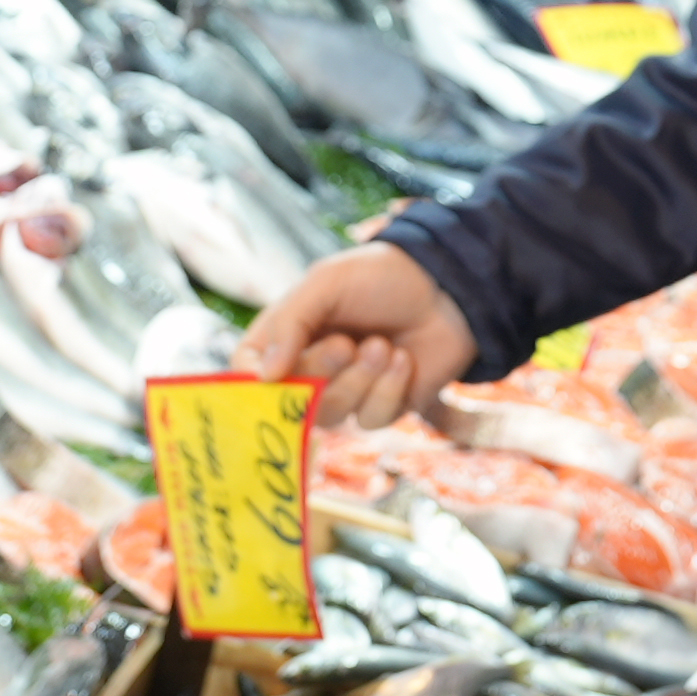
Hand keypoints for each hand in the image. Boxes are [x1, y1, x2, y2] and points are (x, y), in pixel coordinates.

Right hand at [240, 242, 477, 429]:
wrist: (448, 286)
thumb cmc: (382, 276)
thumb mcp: (327, 283)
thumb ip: (290, 322)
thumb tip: (263, 376)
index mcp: (286, 335)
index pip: (248, 373)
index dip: (254, 383)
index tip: (275, 375)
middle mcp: (310, 368)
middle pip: (289, 401)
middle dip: (321, 373)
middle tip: (346, 343)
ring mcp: (345, 391)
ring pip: (332, 415)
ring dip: (360, 380)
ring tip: (382, 345)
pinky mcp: (381, 407)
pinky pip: (371, 419)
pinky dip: (389, 388)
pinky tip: (403, 359)